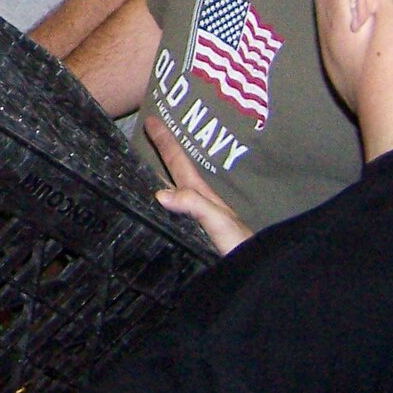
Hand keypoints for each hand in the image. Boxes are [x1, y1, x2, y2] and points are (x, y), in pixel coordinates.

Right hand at [145, 115, 252, 255]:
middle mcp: (195, 203)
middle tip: (144, 132)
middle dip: (160, 151)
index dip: (165, 140)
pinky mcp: (190, 235)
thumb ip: (194, 205)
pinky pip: (168, 211)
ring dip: (156, 176)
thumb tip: (160, 194)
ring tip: (139, 164)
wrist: (253, 273)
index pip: (178, 161)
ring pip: (170, 191)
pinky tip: (149, 207)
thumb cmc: (241, 247)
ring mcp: (194, 219)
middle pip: (173, 171)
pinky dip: (156, 202)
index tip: (151, 119)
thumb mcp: (219, 222)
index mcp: (200, 195)